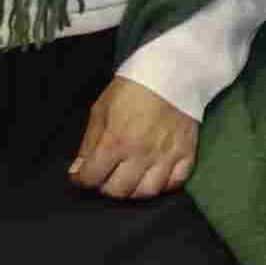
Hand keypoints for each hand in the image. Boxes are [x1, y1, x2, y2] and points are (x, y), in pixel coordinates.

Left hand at [69, 73, 201, 199]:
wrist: (172, 72)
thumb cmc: (132, 89)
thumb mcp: (101, 110)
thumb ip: (89, 143)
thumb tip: (78, 169)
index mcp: (116, 141)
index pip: (92, 177)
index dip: (81, 179)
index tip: (82, 175)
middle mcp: (141, 153)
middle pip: (118, 190)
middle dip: (106, 187)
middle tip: (105, 176)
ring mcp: (166, 155)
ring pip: (147, 192)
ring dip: (133, 190)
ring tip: (129, 179)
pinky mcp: (186, 153)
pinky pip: (175, 182)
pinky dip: (163, 185)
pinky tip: (155, 176)